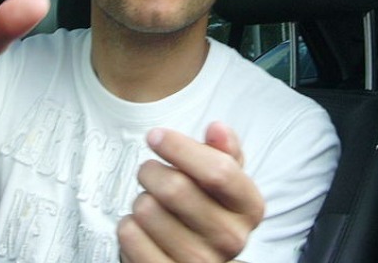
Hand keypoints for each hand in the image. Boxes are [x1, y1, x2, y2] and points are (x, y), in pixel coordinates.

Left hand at [118, 122, 264, 261]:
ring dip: (140, 199)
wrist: (196, 258)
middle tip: (150, 172)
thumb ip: (224, 150)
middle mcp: (230, 239)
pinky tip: (143, 228)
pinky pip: (130, 235)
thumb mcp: (223, 179)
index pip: (218, 171)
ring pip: (147, 209)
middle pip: (175, 188)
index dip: (180, 147)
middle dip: (152, 171)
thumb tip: (217, 129)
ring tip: (152, 205)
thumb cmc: (206, 209)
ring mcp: (199, 262)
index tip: (156, 136)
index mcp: (249, 207)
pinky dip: (128, 225)